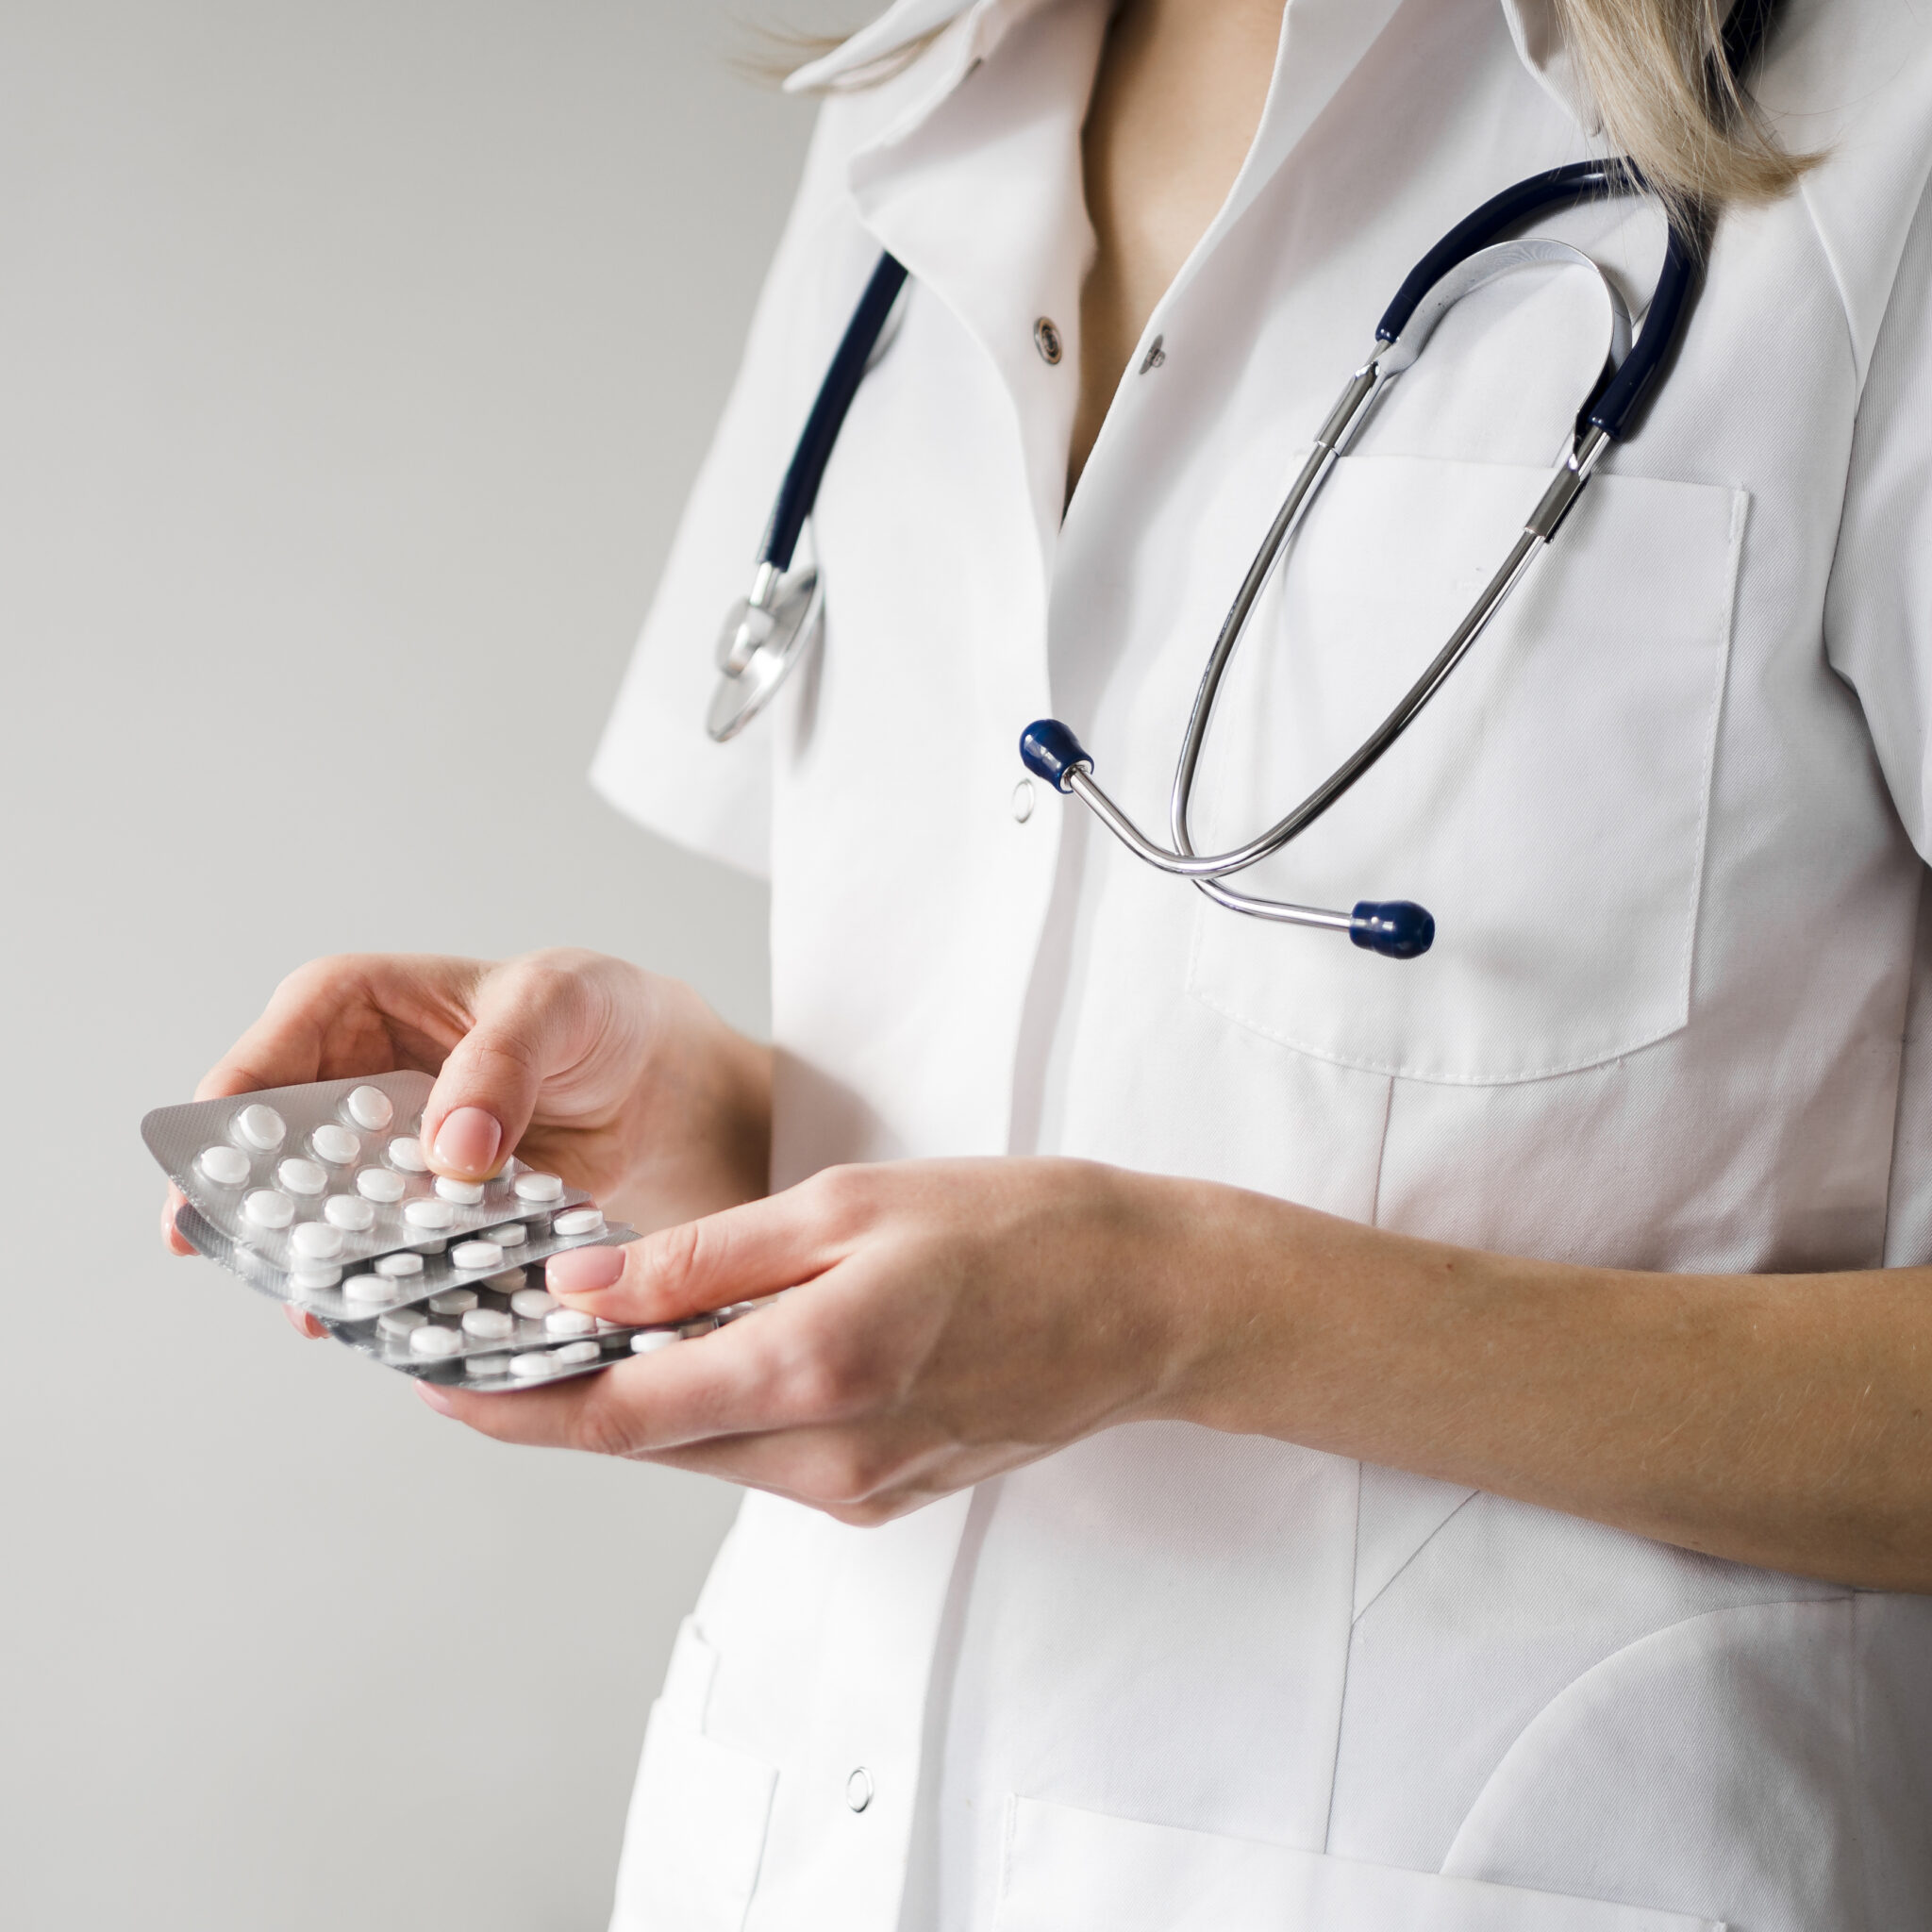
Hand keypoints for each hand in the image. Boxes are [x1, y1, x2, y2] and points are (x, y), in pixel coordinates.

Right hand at [160, 949, 772, 1335]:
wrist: (656, 1080)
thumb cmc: (593, 1014)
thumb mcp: (555, 1007)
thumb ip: (501, 1065)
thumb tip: (453, 1148)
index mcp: (343, 1010)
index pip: (253, 1074)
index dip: (219, 1141)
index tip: (203, 1207)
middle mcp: (343, 1090)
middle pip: (273, 1168)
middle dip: (270, 1226)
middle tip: (279, 1276)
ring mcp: (379, 1165)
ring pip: (326, 1227)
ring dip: (331, 1270)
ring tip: (336, 1314)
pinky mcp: (424, 1221)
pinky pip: (393, 1262)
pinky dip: (399, 1291)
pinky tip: (405, 1323)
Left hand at [421, 1158, 1213, 1522]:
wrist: (1149, 1300)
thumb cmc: (1022, 1229)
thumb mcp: (849, 1203)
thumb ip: (706, 1256)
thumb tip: (582, 1287)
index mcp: (812, 1372)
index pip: (617, 1414)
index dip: (510, 1405)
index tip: (434, 1381)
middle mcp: (828, 1456)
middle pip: (648, 1443)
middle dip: (554, 1400)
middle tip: (482, 1339)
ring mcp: (859, 1486)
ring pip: (702, 1450)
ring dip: (632, 1401)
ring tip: (575, 1332)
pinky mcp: (884, 1491)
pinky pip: (763, 1454)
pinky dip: (711, 1407)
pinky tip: (700, 1347)